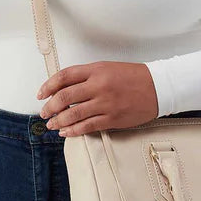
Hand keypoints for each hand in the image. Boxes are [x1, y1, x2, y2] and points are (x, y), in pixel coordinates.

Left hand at [37, 61, 158, 135]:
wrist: (159, 87)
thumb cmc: (135, 77)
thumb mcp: (108, 68)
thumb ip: (87, 76)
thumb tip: (64, 89)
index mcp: (96, 70)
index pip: (64, 76)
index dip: (48, 86)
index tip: (41, 94)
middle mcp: (98, 85)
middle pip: (64, 97)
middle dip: (50, 107)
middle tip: (44, 113)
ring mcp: (105, 103)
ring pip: (73, 114)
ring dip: (58, 121)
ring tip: (52, 124)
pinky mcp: (112, 118)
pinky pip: (87, 126)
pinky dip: (73, 130)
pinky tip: (66, 132)